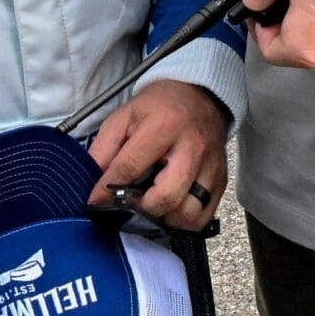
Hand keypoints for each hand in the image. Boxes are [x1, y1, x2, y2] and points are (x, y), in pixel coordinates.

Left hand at [86, 81, 229, 228]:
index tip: (95, 200)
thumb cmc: (157, 107)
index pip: (131, 167)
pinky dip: (185, 220)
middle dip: (142, 207)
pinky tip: (171, 207)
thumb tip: (92, 184)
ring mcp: (211, 165)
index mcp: (164, 126)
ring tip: (152, 204)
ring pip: (189, 212)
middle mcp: (192, 147)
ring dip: (165, 217)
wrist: (199, 95)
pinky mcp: (222, 179)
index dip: (108, 188)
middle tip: (131, 201)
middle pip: (166, 197)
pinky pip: (204, 216)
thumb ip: (104, 149)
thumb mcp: (123, 117)